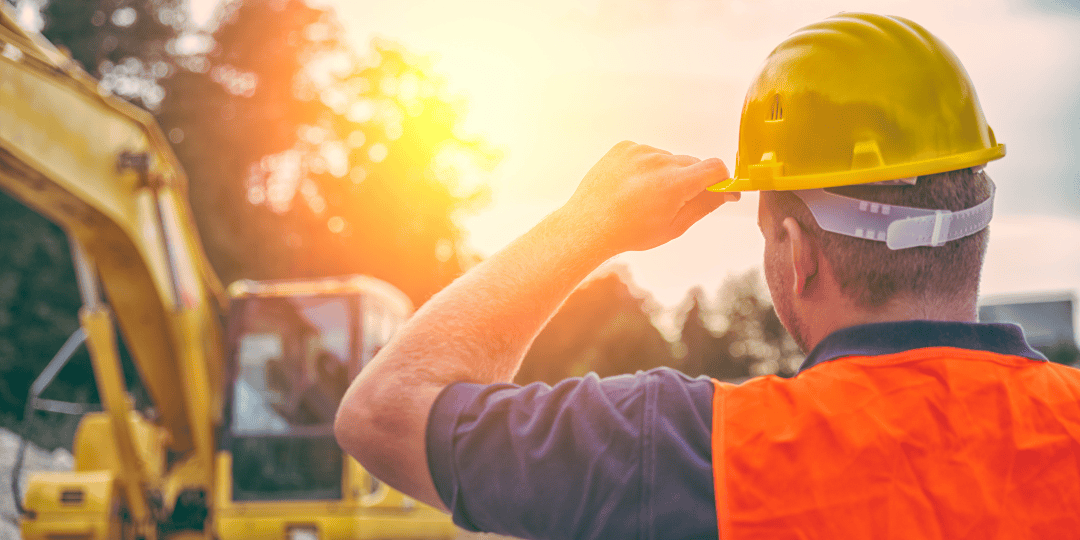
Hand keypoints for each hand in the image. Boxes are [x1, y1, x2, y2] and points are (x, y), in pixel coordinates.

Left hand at [561, 141, 739, 255]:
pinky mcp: (624, 147)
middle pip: (691, 163)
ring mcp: (640, 151)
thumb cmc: (630, 232)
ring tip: (644, 197)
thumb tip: (726, 193)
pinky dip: (645, 167)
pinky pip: (646, 153)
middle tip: (673, 202)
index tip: (720, 189)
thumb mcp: (673, 227)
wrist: (588, 225)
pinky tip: (631, 186)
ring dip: (665, 173)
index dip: (721, 179)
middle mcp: (659, 161)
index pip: (715, 167)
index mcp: (675, 183)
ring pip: (668, 159)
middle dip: (691, 180)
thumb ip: (704, 206)